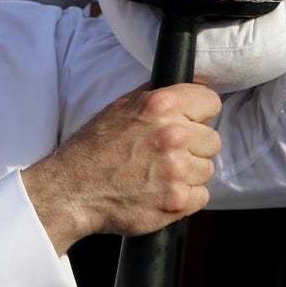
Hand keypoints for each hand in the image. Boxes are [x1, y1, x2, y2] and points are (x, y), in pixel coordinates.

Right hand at [21, 83, 221, 255]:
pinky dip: (184, 196)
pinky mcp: (178, 201)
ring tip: (158, 173)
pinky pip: (201, 196)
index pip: (211, 102)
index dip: (199, 113)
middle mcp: (172, 135)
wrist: (73, 188)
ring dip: (188, 173)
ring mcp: (177, 171)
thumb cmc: (94, 147)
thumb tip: (188, 85)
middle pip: (212, 139)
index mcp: (161, 106)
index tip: (189, 122)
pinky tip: (160, 191)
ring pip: (206, 169)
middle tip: (165, 153)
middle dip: (193, 146)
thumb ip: (156, 94)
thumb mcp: (120, 107)